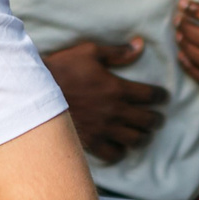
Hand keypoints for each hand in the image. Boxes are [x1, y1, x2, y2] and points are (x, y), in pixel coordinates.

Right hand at [43, 39, 165, 163]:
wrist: (35, 91)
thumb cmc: (63, 68)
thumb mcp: (90, 52)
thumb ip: (117, 52)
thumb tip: (139, 46)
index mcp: (117, 88)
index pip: (149, 95)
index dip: (160, 96)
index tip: (163, 97)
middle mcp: (115, 111)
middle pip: (147, 121)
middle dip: (155, 119)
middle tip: (156, 118)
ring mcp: (103, 129)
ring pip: (134, 139)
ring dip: (142, 136)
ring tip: (143, 133)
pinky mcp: (90, 141)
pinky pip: (113, 153)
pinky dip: (121, 151)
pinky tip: (121, 146)